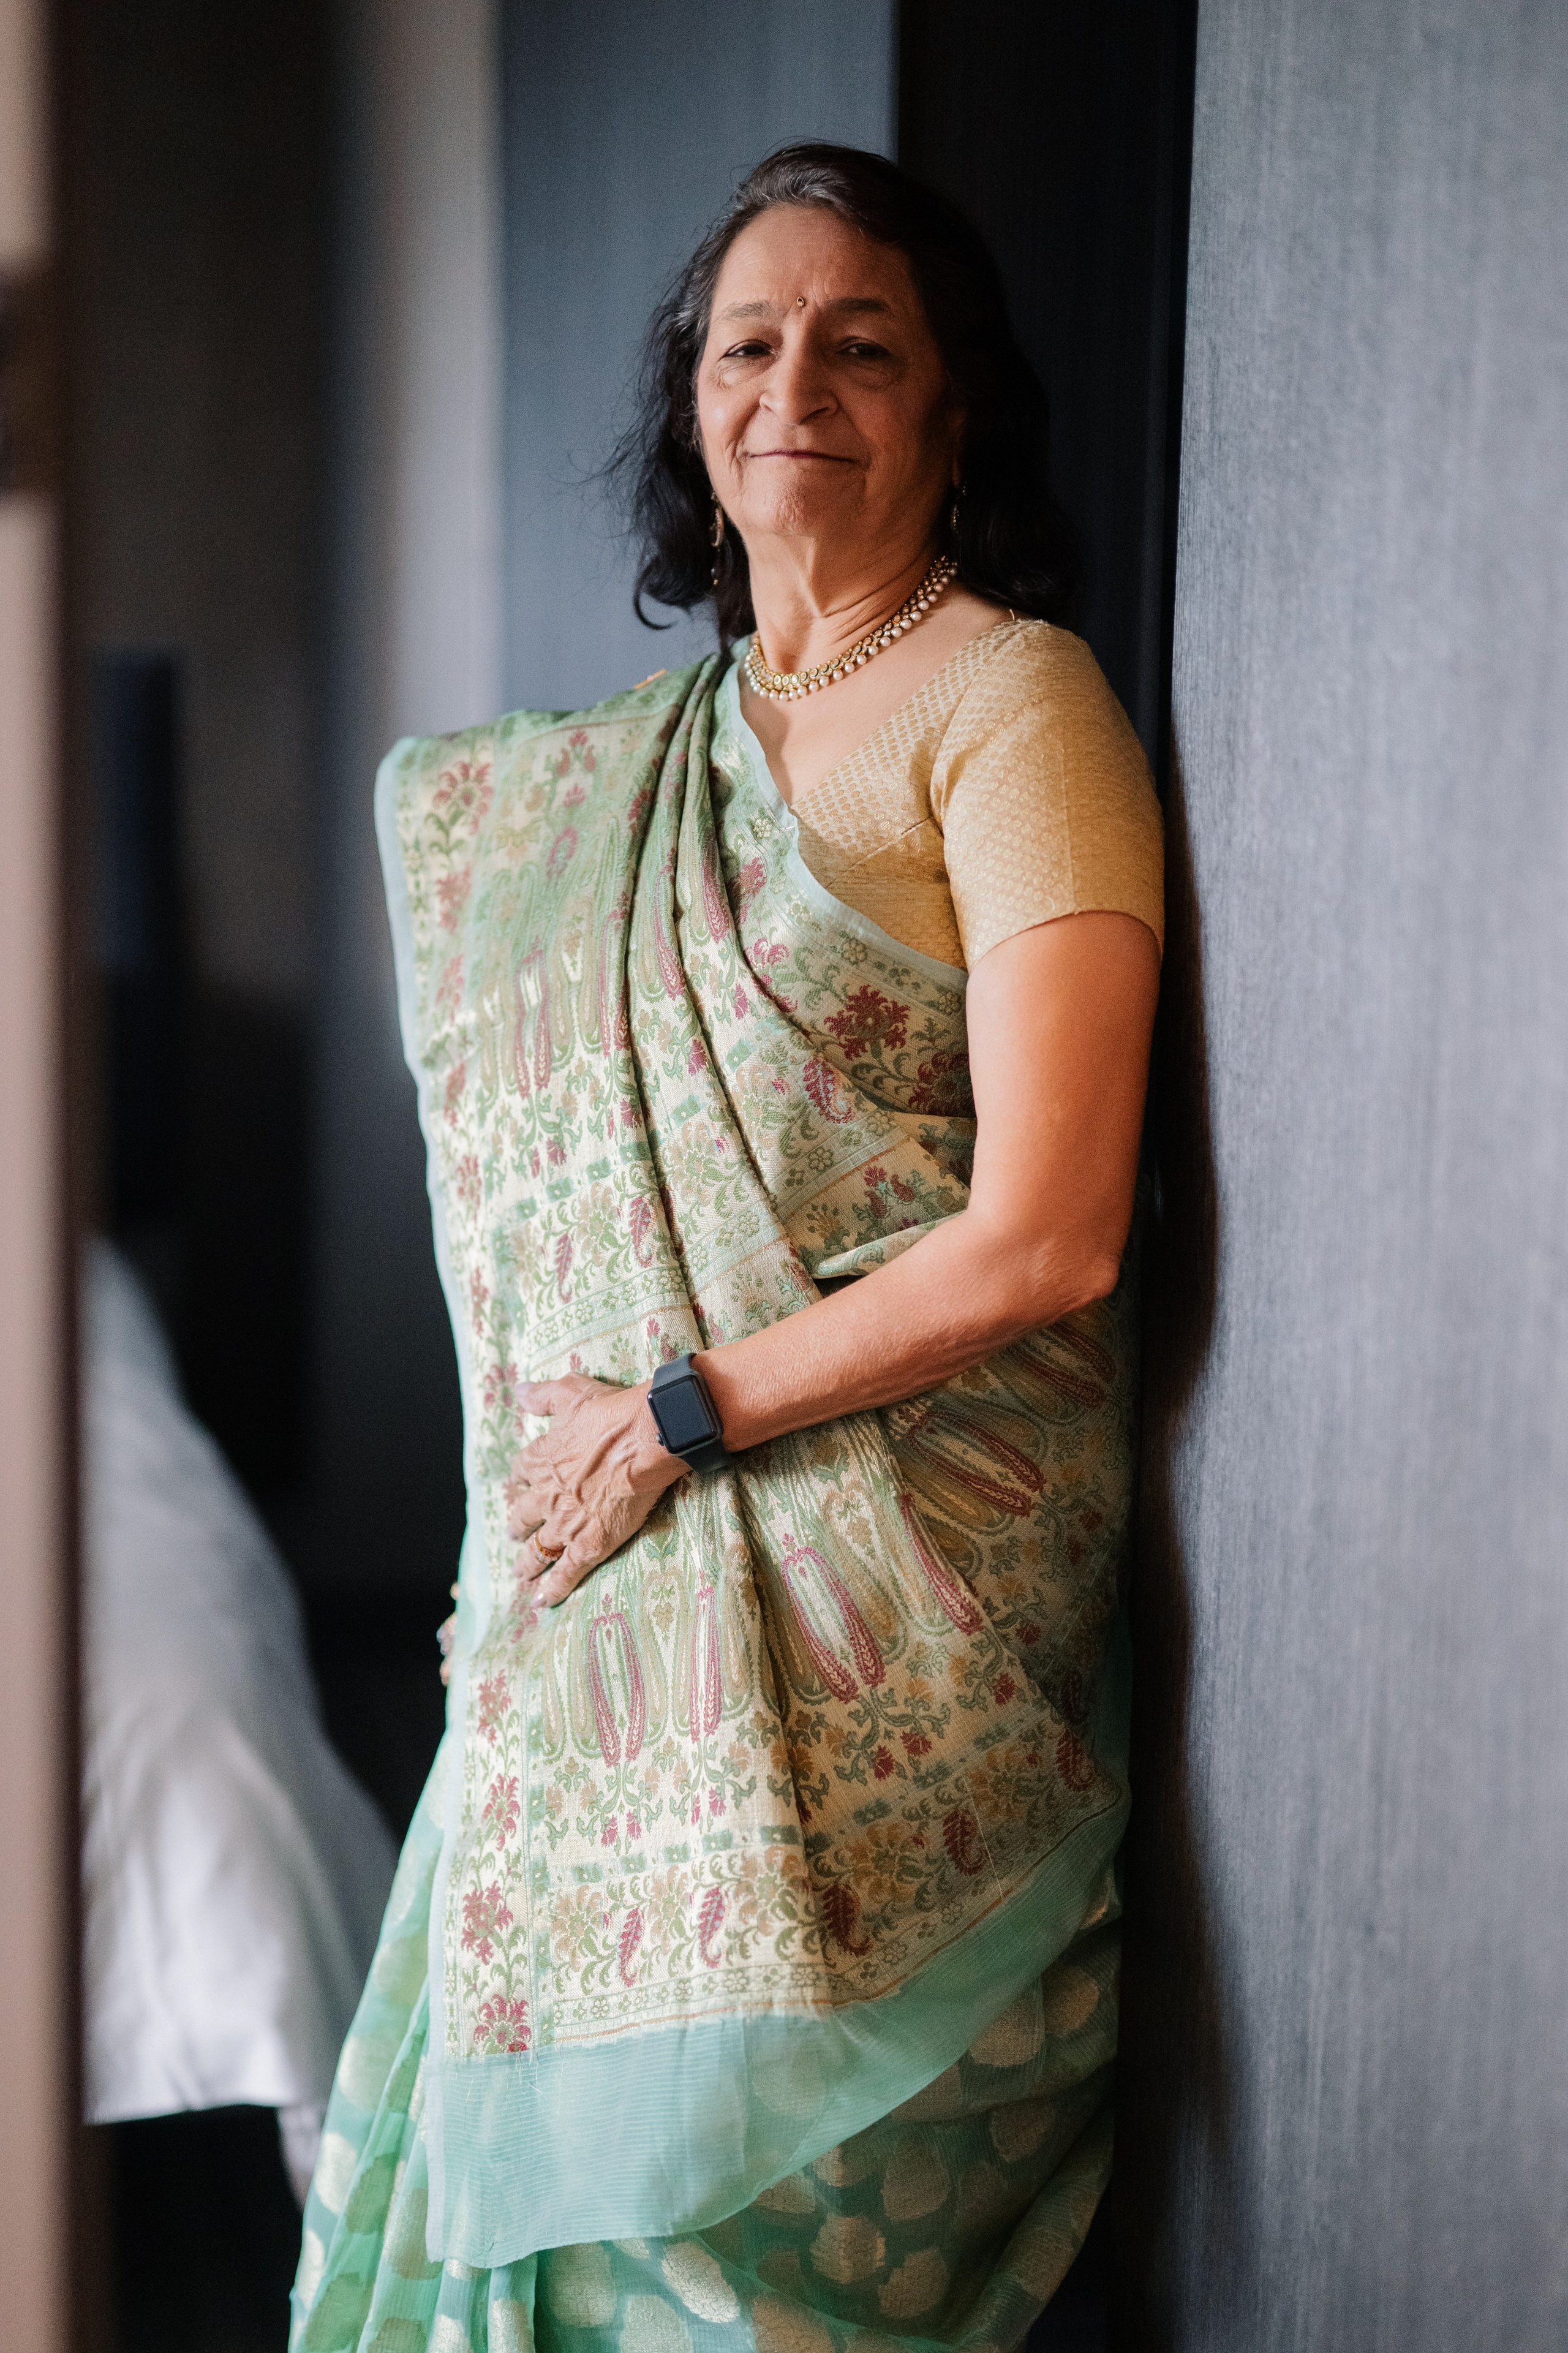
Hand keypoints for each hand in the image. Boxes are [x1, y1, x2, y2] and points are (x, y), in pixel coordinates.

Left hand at [506, 1375, 686, 1606]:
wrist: (645, 1439)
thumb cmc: (612, 1413)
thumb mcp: (571, 1393)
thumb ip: (543, 1396)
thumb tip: (519, 1391)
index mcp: (542, 1458)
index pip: (522, 1470)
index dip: (520, 1478)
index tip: (517, 1483)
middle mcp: (547, 1494)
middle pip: (524, 1514)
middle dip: (518, 1524)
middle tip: (513, 1531)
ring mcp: (566, 1523)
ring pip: (538, 1549)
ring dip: (527, 1562)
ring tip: (520, 1572)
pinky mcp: (589, 1544)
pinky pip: (565, 1572)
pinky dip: (553, 1588)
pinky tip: (541, 1600)